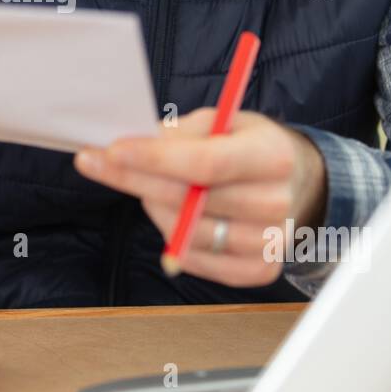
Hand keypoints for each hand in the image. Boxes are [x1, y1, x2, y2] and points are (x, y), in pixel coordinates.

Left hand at [74, 107, 327, 287]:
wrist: (296, 185)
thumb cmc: (250, 147)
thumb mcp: (224, 121)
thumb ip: (184, 131)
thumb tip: (140, 141)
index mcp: (272, 156)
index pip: (206, 162)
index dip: (155, 158)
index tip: (112, 150)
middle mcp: (276, 202)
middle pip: (189, 199)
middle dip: (134, 178)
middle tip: (94, 162)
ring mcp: (269, 242)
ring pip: (186, 233)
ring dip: (154, 207)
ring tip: (149, 187)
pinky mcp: (258, 270)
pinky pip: (196, 261)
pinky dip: (173, 239)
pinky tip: (170, 216)